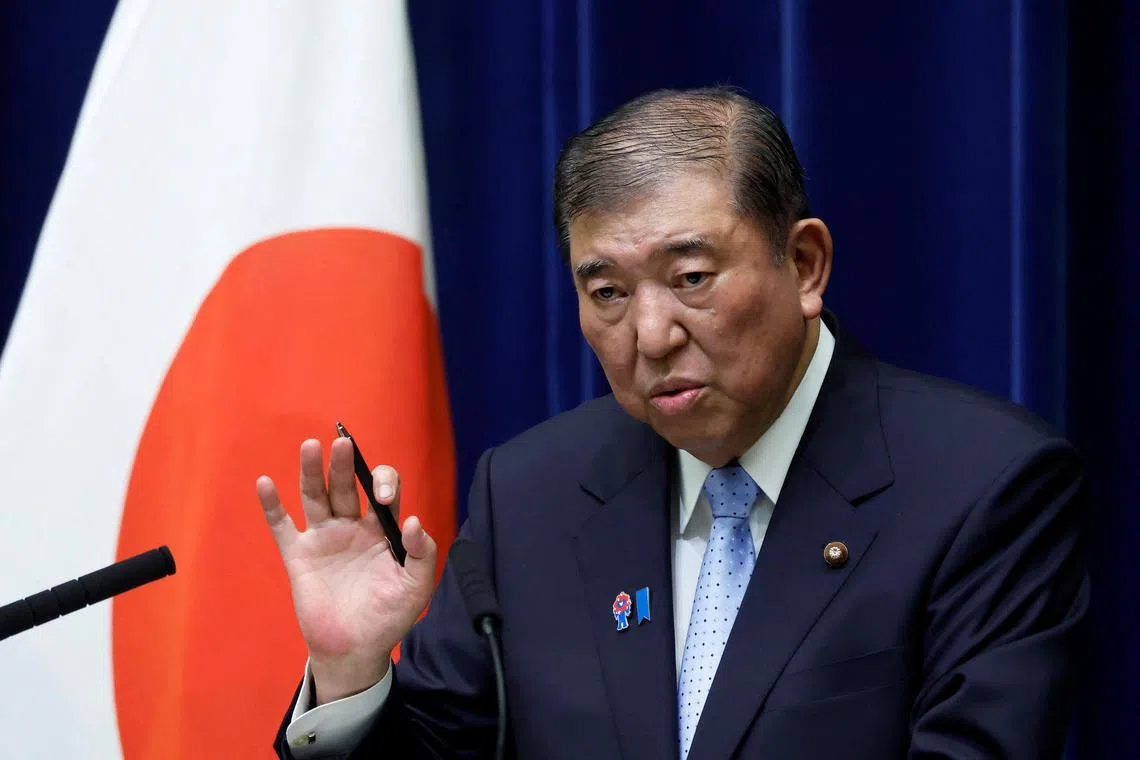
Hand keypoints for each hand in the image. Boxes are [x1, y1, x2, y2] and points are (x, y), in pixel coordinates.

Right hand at [256, 437, 436, 704]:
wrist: (355, 649)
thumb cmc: (389, 616)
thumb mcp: (416, 587)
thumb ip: (422, 554)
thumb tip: (413, 521)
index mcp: (382, 529)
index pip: (382, 492)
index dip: (384, 485)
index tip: (382, 497)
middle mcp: (352, 526)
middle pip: (345, 486)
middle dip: (344, 465)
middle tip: (343, 443)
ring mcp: (323, 538)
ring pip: (315, 496)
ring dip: (311, 471)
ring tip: (310, 446)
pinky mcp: (298, 556)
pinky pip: (282, 527)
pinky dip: (272, 506)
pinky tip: (264, 483)